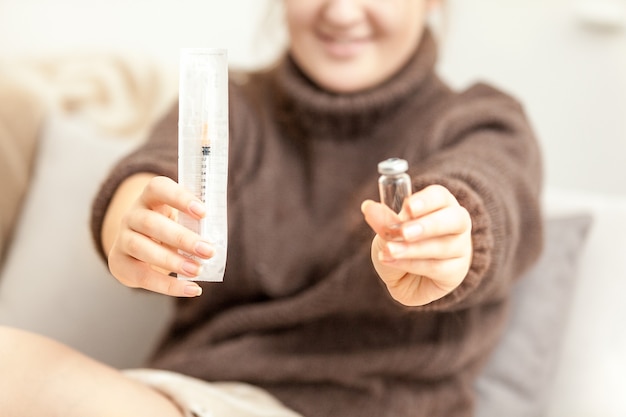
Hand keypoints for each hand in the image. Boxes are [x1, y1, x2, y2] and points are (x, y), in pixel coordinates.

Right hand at [106, 176, 213, 296]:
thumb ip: (195, 224)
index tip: (203, 212)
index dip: (180, 198)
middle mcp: (132, 215)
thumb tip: (215, 239)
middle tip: (208, 251)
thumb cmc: (168, 230)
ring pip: (143, 248)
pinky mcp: (120, 264)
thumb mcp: (180, 220)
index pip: (158, 188)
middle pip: (151, 223)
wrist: (137, 249)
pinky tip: (192, 289)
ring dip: (173, 261)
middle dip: (182, 238)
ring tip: (198, 270)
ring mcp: (123, 239)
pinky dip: (169, 286)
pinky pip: (143, 276)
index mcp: (150, 198)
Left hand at [361, 184, 472, 305]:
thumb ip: (383, 221)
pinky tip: (393, 261)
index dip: (426, 200)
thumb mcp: (388, 232)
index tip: (408, 206)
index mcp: (440, 205)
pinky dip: (412, 264)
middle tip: (404, 232)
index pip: (440, 196)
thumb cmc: (401, 248)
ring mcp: (460, 249)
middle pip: (455, 219)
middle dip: (428, 225)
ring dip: (412, 249)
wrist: (405, 282)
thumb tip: (368, 206)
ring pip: (443, 246)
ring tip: (389, 250)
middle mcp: (457, 224)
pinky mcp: (456, 272)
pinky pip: (437, 267)